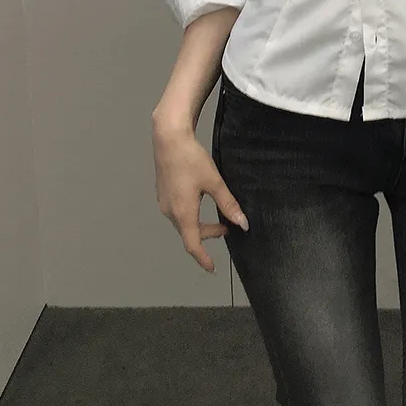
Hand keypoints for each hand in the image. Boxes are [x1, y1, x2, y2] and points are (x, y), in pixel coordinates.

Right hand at [152, 123, 248, 273]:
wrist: (168, 138)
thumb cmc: (191, 159)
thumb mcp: (214, 181)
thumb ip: (228, 204)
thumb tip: (242, 223)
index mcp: (183, 212)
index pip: (192, 244)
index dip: (203, 258)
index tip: (212, 268)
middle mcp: (170, 211)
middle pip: (188, 233)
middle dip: (207, 235)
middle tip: (226, 228)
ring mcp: (163, 201)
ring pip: (182, 222)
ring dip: (198, 224)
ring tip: (217, 217)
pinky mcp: (162, 192)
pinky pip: (177, 212)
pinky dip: (190, 215)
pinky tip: (200, 202)